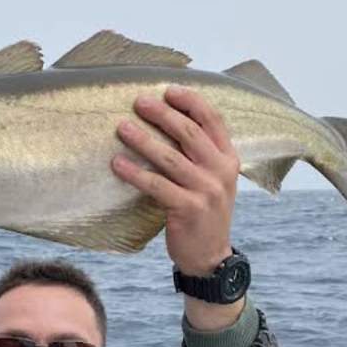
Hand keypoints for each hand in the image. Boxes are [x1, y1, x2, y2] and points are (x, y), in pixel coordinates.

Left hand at [111, 87, 243, 328]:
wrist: (211, 257)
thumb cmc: (204, 213)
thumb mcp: (212, 181)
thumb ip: (200, 155)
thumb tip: (168, 124)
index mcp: (229, 159)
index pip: (213, 120)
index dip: (191, 101)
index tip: (169, 90)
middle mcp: (220, 171)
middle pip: (189, 134)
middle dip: (163, 114)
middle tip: (138, 102)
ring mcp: (206, 191)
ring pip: (171, 158)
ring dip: (144, 140)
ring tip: (122, 127)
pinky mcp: (188, 209)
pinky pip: (157, 186)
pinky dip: (136, 173)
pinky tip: (118, 164)